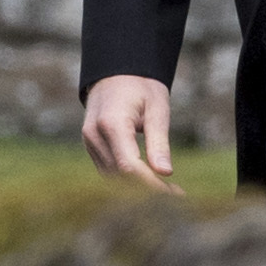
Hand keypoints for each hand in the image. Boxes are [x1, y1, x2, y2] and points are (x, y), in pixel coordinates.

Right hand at [81, 75, 183, 192]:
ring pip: (112, 176)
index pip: (130, 166)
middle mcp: (95, 135)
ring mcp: (89, 141)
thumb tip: (166, 173)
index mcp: (112, 123)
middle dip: (148, 189)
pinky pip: (108, 169)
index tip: (174, 193)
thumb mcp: (157, 108)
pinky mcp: (91, 145)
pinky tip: (148, 180)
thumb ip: (159, 142)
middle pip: (120, 175)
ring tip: (166, 190)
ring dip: (137, 187)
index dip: (151, 184)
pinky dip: (127, 179)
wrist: (116, 70)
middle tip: (176, 194)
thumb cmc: (141, 85)